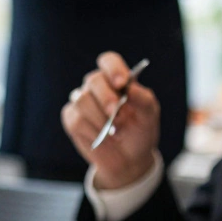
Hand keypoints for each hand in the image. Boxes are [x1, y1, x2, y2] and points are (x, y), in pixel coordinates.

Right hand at [61, 51, 160, 189]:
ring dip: (101, 119)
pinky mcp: (72, 118)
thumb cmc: (140, 131)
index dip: (113, 69)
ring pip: (82, 100)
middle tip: (118, 117)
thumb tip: (129, 87)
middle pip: (93, 80)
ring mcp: (82, 101)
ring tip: (115, 132)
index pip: (108, 61)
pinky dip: (91, 131)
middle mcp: (97, 87)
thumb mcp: (149, 115)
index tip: (121, 83)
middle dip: (106, 98)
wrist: (129, 159)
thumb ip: (142, 98)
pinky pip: (75, 119)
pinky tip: (101, 138)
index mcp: (116, 80)